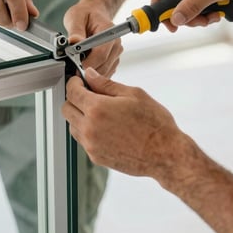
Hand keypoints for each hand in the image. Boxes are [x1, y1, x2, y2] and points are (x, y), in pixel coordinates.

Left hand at [63, 0, 122, 76]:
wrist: (95, 13)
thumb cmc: (86, 14)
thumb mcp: (76, 17)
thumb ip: (75, 30)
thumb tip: (74, 41)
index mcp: (108, 31)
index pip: (101, 53)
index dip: (87, 63)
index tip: (75, 68)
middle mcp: (116, 43)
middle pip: (103, 65)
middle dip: (87, 70)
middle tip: (72, 71)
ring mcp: (116, 53)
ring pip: (104, 71)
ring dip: (91, 74)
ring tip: (77, 68)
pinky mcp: (113, 60)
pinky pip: (105, 72)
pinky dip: (94, 74)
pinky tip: (85, 68)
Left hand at [63, 68, 185, 177]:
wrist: (165, 153)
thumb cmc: (155, 124)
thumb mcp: (133, 94)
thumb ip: (106, 84)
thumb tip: (90, 75)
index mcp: (98, 109)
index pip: (72, 92)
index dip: (74, 83)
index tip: (79, 81)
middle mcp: (90, 129)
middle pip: (66, 109)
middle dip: (74, 99)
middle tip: (89, 95)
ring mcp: (91, 145)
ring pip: (72, 125)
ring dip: (80, 116)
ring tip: (101, 112)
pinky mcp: (96, 157)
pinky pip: (83, 140)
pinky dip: (88, 131)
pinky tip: (106, 127)